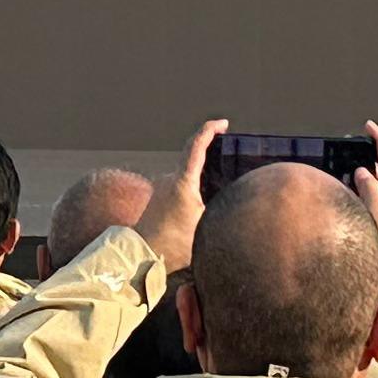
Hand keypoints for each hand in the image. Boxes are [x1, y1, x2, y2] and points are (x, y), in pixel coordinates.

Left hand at [135, 120, 220, 276]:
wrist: (141, 253)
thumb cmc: (174, 244)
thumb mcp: (205, 228)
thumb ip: (219, 213)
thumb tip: (236, 206)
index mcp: (183, 181)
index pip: (197, 146)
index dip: (210, 130)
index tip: (224, 123)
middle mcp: (171, 178)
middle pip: (192, 154)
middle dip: (209, 147)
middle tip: (228, 146)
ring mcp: (163, 185)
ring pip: (187, 171)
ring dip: (202, 171)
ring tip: (222, 181)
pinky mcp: (159, 196)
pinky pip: (180, 182)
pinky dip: (193, 183)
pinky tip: (205, 199)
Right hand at [354, 123, 377, 288]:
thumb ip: (371, 194)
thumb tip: (361, 172)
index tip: (368, 126)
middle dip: (368, 152)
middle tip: (351, 144)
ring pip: (374, 183)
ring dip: (361, 171)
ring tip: (344, 164)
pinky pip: (369, 199)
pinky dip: (358, 190)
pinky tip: (346, 194)